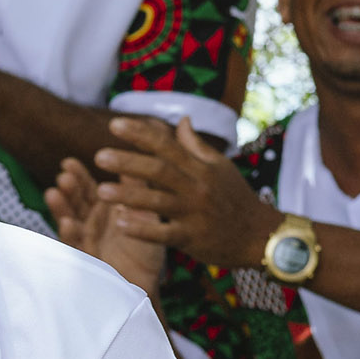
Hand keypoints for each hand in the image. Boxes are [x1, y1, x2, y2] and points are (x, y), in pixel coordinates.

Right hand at [46, 156, 164, 295]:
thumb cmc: (148, 249)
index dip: (77, 175)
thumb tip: (135, 158)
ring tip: (55, 193)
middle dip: (68, 189)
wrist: (148, 285)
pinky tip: (69, 223)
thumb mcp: (146, 214)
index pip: (86, 188)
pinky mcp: (86, 258)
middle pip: (74, 202)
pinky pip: (76, 245)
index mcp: (104, 209)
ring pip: (69, 220)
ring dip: (61, 207)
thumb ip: (138, 189)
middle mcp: (91, 222)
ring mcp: (86, 240)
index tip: (68, 163)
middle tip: (64, 175)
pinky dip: (71, 233)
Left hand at [92, 115, 276, 268]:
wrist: (261, 235)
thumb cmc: (236, 198)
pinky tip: (120, 223)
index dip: (141, 134)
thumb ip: (196, 145)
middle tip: (99, 156)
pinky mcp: (192, 239)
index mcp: (200, 167)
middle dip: (128, 162)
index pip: (167, 145)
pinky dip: (142, 229)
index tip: (115, 125)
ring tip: (101, 191)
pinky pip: (164, 234)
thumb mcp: (220, 167)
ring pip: (158, 202)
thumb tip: (181, 119)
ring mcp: (194, 213)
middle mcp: (196, 187)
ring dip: (128, 196)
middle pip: (159, 171)